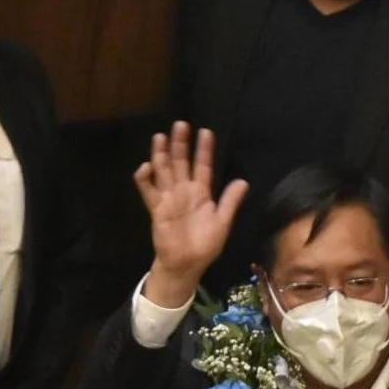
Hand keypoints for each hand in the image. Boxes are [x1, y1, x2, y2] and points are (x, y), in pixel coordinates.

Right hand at [134, 122, 248, 307]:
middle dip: (180, 144)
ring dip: (161, 154)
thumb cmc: (206, 245)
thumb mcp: (222, 222)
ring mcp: (169, 198)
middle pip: (181, 163)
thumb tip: (243, 181)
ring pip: (164, 171)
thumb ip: (229, 201)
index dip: (204, 150)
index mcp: (202, 193)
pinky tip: (146, 167)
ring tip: (160, 136)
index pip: (203, 166)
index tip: (206, 132)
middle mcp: (184, 191)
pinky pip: (149, 191)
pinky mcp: (157, 209)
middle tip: (181, 124)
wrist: (187, 264)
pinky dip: (145, 179)